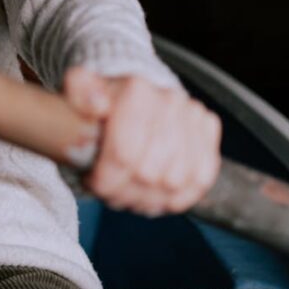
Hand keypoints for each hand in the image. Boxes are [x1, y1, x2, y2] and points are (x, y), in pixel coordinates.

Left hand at [62, 65, 221, 216]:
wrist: (138, 90)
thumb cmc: (104, 98)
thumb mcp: (80, 89)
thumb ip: (79, 91)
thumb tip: (97, 106)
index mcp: (136, 91)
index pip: (123, 154)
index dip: (106, 181)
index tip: (93, 183)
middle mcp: (170, 101)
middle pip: (148, 173)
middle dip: (124, 193)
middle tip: (110, 193)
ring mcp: (193, 117)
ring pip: (174, 182)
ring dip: (148, 199)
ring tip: (130, 195)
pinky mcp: (209, 132)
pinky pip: (200, 180)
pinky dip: (177, 197)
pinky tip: (155, 196)